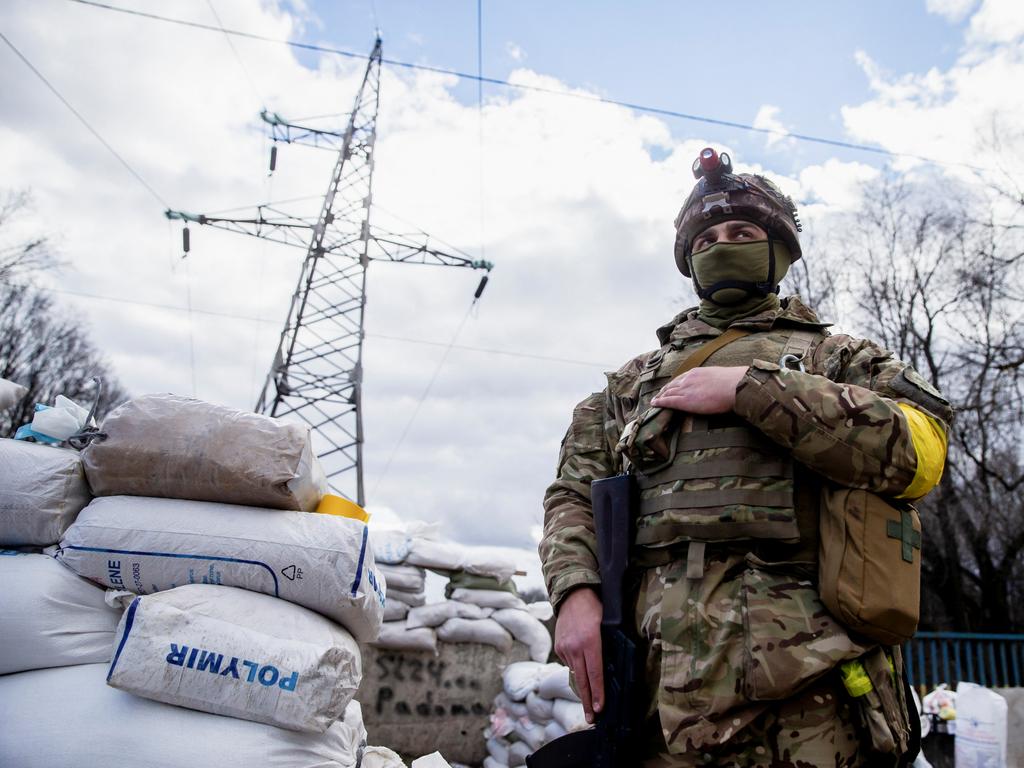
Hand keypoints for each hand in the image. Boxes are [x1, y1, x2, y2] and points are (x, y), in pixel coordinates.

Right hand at [554, 587, 603, 723]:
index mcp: (590, 642)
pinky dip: (577, 668)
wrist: (572, 595)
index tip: (599, 708)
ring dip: (583, 685)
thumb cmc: (595, 608)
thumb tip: (611, 668)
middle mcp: (575, 647)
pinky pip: (570, 663)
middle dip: (587, 701)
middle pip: (582, 680)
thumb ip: (607, 646)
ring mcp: (565, 648)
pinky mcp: (559, 647)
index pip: (595, 673)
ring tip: (589, 699)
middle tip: (591, 718)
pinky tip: (582, 666)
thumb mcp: (607, 625)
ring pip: (576, 673)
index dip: (598, 693)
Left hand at [651, 365, 747, 413]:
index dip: (673, 384)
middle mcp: (688, 379)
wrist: (735, 386)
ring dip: (660, 397)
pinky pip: (668, 401)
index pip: (680, 378)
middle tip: (658, 395)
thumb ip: (711, 380)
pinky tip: (654, 404)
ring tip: (655, 401)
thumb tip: (715, 385)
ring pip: (668, 393)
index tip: (669, 388)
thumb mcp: (718, 376)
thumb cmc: (734, 382)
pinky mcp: (686, 401)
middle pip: (671, 385)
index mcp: (696, 372)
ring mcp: (686, 389)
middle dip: (664, 391)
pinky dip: (660, 402)